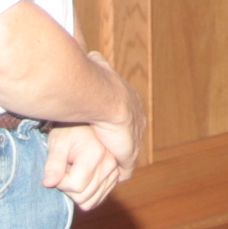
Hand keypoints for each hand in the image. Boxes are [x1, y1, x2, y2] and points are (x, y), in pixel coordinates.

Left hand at [41, 124, 125, 210]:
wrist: (85, 124)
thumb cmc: (67, 131)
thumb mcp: (57, 143)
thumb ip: (53, 164)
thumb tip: (48, 184)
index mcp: (96, 154)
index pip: (75, 186)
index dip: (60, 182)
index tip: (57, 168)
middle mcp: (110, 164)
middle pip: (83, 196)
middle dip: (68, 188)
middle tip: (65, 170)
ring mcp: (114, 172)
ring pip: (90, 201)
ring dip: (77, 192)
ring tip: (74, 173)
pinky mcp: (114, 177)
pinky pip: (98, 199)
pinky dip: (86, 195)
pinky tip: (81, 179)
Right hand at [84, 51, 146, 168]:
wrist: (105, 98)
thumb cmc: (97, 80)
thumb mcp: (98, 66)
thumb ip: (96, 62)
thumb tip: (91, 53)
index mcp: (130, 101)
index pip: (126, 115)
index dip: (116, 122)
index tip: (107, 127)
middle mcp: (136, 119)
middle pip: (130, 135)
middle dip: (121, 141)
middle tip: (105, 148)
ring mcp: (134, 137)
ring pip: (128, 152)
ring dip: (119, 158)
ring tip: (106, 165)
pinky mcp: (129, 154)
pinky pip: (125, 168)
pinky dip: (119, 171)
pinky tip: (109, 176)